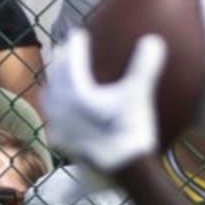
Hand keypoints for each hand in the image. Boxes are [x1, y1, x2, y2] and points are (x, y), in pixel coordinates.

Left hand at [43, 30, 165, 173]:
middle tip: (65, 50)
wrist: (122, 170)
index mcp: (76, 91)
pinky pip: (55, 123)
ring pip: (50, 100)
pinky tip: (64, 117)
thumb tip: (153, 39)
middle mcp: (62, 107)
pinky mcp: (63, 144)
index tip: (78, 34)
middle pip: (55, 78)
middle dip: (59, 62)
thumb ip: (144, 65)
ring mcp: (60, 127)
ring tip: (60, 80)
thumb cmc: (129, 130)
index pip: (70, 61)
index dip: (74, 45)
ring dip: (54, 86)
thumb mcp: (139, 94)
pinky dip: (58, 113)